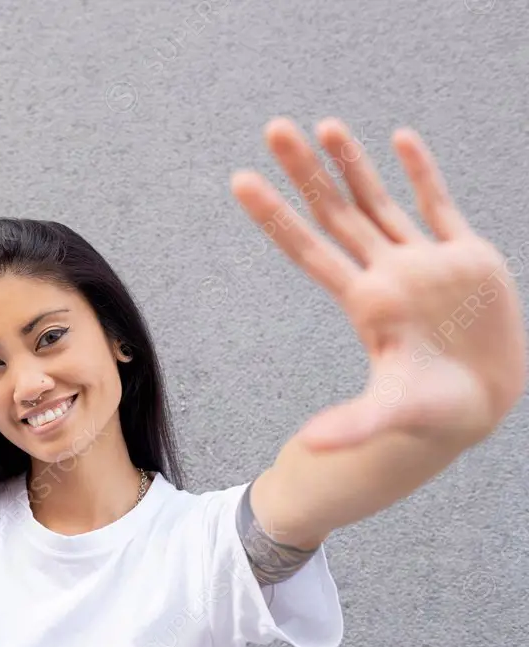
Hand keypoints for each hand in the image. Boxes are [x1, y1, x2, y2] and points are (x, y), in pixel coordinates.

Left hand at [230, 117, 525, 449]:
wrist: (482, 404)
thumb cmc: (432, 412)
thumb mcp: (392, 415)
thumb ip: (353, 424)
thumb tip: (309, 446)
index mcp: (364, 301)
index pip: (308, 249)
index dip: (275, 216)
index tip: (240, 180)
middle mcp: (386, 273)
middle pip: (336, 212)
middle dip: (305, 171)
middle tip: (273, 128)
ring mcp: (425, 261)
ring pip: (380, 200)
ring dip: (354, 162)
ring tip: (324, 124)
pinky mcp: (467, 257)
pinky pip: (440, 206)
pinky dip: (423, 172)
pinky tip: (400, 138)